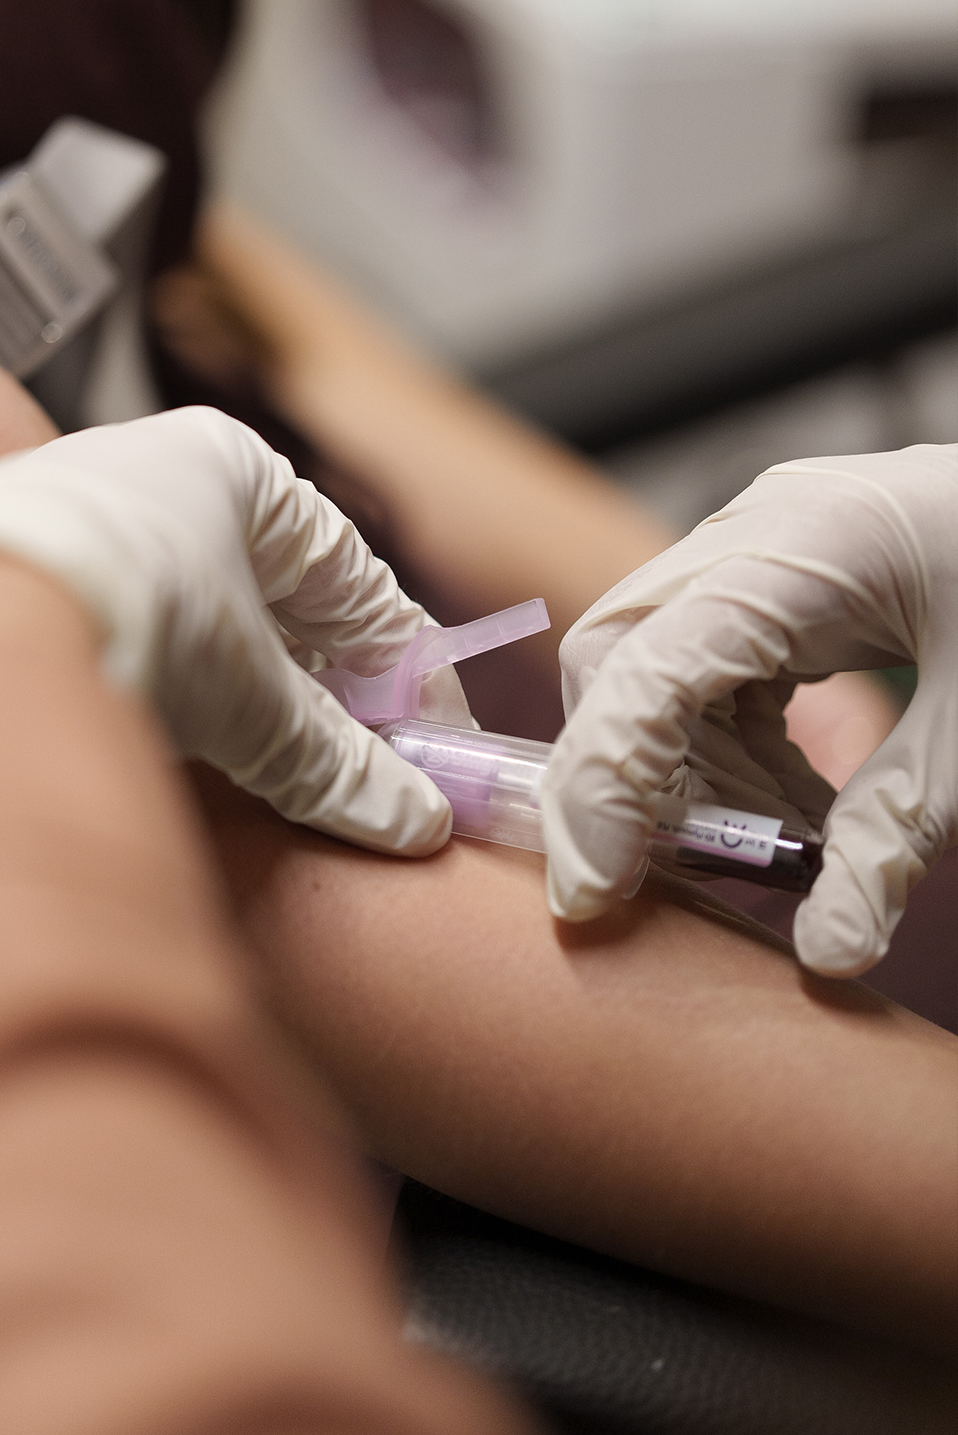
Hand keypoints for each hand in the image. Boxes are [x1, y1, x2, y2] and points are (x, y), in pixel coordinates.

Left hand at [0, 406, 469, 855]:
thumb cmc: (121, 611)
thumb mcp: (249, 699)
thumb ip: (333, 763)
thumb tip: (410, 823)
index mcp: (238, 470)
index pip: (352, 578)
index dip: (399, 668)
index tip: (423, 741)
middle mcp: (156, 477)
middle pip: (273, 599)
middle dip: (320, 692)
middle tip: (353, 772)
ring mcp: (79, 521)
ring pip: (196, 619)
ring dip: (242, 697)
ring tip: (264, 774)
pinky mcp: (16, 571)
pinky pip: (125, 633)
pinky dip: (164, 690)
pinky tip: (170, 747)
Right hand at [542, 443, 957, 975]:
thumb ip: (896, 833)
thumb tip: (828, 951)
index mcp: (802, 549)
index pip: (646, 669)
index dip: (603, 788)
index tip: (592, 896)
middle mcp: (751, 537)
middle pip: (616, 663)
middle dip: (629, 781)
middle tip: (690, 868)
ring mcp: (753, 552)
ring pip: (647, 676)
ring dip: (687, 778)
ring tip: (780, 846)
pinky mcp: (768, 582)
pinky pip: (700, 675)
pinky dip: (723, 753)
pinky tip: (789, 801)